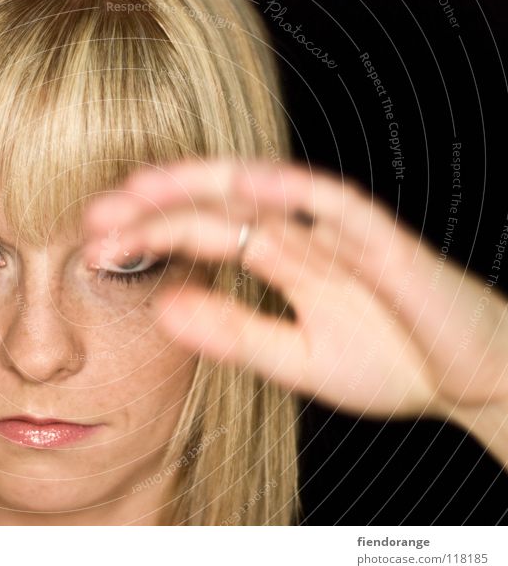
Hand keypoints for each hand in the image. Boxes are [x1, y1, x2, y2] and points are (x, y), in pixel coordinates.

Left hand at [83, 159, 507, 461]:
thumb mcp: (294, 360)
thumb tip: (163, 311)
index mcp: (280, 261)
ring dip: (202, 185)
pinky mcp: (382, 241)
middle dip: (156, 204)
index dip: (150, 235)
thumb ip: (233, 334)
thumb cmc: (392, 362)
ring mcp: (339, 234)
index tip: (95, 246)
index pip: (202, 234)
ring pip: (264, 191)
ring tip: (141, 187)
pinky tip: (245, 183)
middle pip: (218, 204)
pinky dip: (293, 189)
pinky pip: (336, 204)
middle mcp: (301, 237)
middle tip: (95, 215)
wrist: (471, 381)